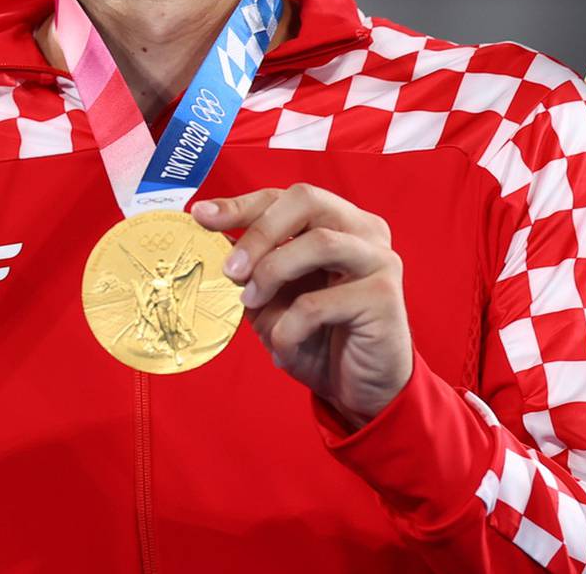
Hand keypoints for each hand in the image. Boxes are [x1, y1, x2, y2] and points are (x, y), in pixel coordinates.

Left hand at [192, 185, 409, 428]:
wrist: (359, 387)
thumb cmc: (317, 335)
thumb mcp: (273, 295)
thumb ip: (252, 264)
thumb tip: (212, 233)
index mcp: (336, 219)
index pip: (284, 197)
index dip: (240, 204)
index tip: (200, 216)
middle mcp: (363, 229)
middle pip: (306, 201)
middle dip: (259, 232)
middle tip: (231, 269)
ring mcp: (379, 259)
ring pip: (319, 243)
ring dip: (272, 273)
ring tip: (252, 302)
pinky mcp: (385, 297)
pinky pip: (321, 303)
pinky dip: (289, 325)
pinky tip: (282, 344)